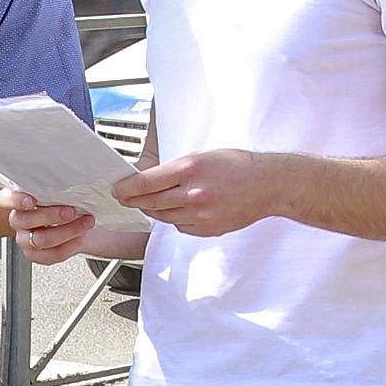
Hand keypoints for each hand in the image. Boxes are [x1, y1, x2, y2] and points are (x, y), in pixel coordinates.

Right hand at [2, 185, 95, 266]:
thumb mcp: (59, 189)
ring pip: (42, 239)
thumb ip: (55, 186)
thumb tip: (68, 180)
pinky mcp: (36, 255)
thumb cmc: (65, 201)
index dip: (15, 200)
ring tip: (85, 222)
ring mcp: (25, 239)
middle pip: (26, 220)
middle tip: (72, 211)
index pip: (4, 199)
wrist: (78, 221)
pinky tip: (81, 236)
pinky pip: (52, 254)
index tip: (31, 200)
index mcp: (16, 199)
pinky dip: (71, 245)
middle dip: (52, 216)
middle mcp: (18, 219)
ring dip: (68, 231)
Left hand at [112, 149, 286, 238]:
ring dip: (153, 210)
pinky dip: (174, 218)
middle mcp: (193, 194)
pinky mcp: (207, 229)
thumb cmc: (238, 166)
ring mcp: (200, 215)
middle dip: (133, 200)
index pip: (145, 183)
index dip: (126, 188)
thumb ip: (176, 169)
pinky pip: (180, 226)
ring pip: (163, 216)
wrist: (267, 185)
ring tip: (150, 202)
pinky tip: (179, 209)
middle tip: (124, 198)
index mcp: (190, 169)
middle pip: (150, 203)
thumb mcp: (203, 156)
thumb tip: (151, 180)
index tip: (118, 189)